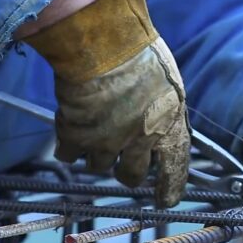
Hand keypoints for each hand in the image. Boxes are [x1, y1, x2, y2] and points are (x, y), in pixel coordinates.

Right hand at [23, 0, 189, 206]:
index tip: (167, 200)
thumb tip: (159, 119)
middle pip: (131, 175)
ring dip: (95, 151)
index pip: (174, 166)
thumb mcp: (167, 81)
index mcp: (168, 126)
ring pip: (98, 165)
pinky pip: (68, 154)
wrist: (102, 42)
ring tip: (93, 126)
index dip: (171, 186)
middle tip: (120, 159)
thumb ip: (163, 107)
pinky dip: (68, 144)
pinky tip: (69, 127)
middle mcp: (139, 141)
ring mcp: (106, 141)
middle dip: (126, 171)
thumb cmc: (139, 51)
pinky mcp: (76, 136)